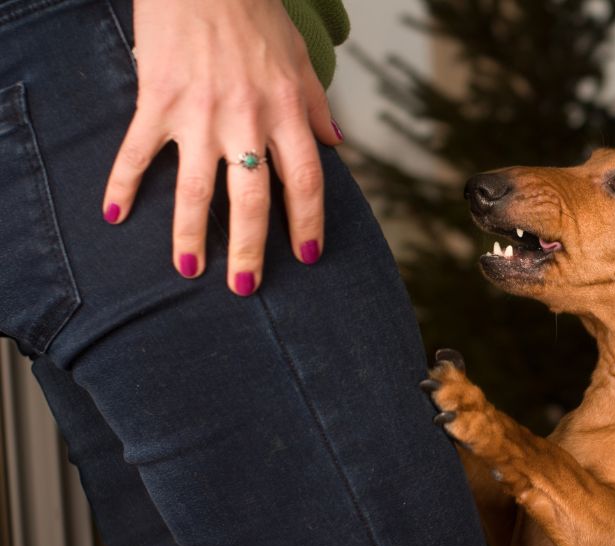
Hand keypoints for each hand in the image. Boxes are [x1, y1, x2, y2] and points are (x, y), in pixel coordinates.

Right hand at [103, 0, 342, 294]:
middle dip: (250, 249)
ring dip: (190, 236)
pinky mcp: (157, 103)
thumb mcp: (299, 60)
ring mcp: (198, 115)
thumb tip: (336, 144)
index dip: (308, 223)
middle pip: (251, 200)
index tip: (307, 256)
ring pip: (193, 191)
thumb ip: (316, 107)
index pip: (305, 182)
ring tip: (189, 270)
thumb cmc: (254, 14)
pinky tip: (114, 216)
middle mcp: (245, 121)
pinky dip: (121, 185)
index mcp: (285, 113)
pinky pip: (136, 153)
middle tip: (246, 286)